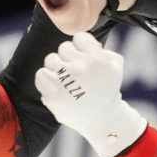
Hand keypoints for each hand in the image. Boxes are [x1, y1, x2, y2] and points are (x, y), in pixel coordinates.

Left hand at [35, 32, 146, 156]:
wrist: (102, 119)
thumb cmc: (107, 89)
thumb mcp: (116, 65)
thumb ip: (102, 48)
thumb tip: (82, 43)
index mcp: (97, 58)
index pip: (79, 37)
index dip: (81, 47)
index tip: (84, 58)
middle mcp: (81, 68)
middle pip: (64, 47)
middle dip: (69, 57)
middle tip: (75, 71)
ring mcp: (65, 81)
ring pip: (51, 59)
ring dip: (57, 68)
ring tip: (65, 79)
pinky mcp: (53, 94)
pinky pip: (41, 74)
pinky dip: (46, 79)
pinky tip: (55, 85)